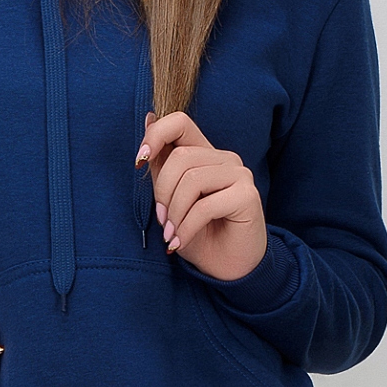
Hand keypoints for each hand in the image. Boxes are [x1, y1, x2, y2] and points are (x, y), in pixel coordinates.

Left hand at [136, 111, 266, 281]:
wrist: (228, 269)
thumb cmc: (200, 235)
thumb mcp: (171, 199)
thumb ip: (161, 165)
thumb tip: (148, 118)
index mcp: (206, 154)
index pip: (179, 122)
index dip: (155, 135)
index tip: (139, 162)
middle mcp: (225, 159)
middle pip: (180, 158)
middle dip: (162, 192)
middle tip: (162, 221)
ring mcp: (239, 175)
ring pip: (192, 180)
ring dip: (174, 213)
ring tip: (172, 234)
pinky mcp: (247, 196)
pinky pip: (205, 205)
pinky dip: (186, 227)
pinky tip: (180, 242)